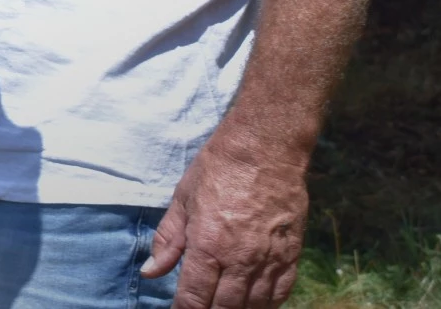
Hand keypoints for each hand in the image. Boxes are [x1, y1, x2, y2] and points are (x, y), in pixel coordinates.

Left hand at [141, 133, 306, 308]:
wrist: (265, 148)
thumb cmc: (218, 169)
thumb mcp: (182, 200)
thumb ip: (168, 240)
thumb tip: (150, 272)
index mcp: (207, 247)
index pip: (193, 299)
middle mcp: (239, 261)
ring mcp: (268, 260)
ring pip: (253, 307)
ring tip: (223, 306)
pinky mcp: (290, 255)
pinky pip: (280, 294)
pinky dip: (266, 305)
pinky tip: (254, 304)